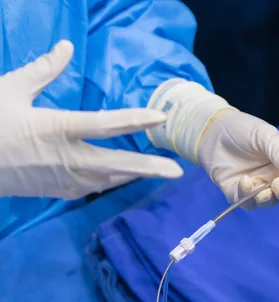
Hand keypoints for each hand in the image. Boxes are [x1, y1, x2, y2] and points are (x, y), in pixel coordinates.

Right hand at [0, 40, 182, 199]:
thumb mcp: (11, 90)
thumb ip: (43, 70)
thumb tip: (67, 47)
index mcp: (55, 128)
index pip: (104, 124)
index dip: (135, 120)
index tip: (160, 117)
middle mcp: (66, 157)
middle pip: (116, 164)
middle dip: (148, 167)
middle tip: (177, 170)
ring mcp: (64, 179)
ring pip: (109, 180)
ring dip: (136, 175)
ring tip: (162, 171)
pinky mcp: (60, 191)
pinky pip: (95, 188)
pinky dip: (114, 181)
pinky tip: (129, 176)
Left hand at [198, 109, 278, 208]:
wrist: (212, 131)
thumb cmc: (242, 129)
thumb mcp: (264, 134)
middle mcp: (277, 177)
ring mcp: (259, 187)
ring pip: (271, 201)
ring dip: (269, 198)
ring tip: (262, 190)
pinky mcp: (240, 194)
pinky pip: (248, 203)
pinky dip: (248, 195)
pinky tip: (244, 181)